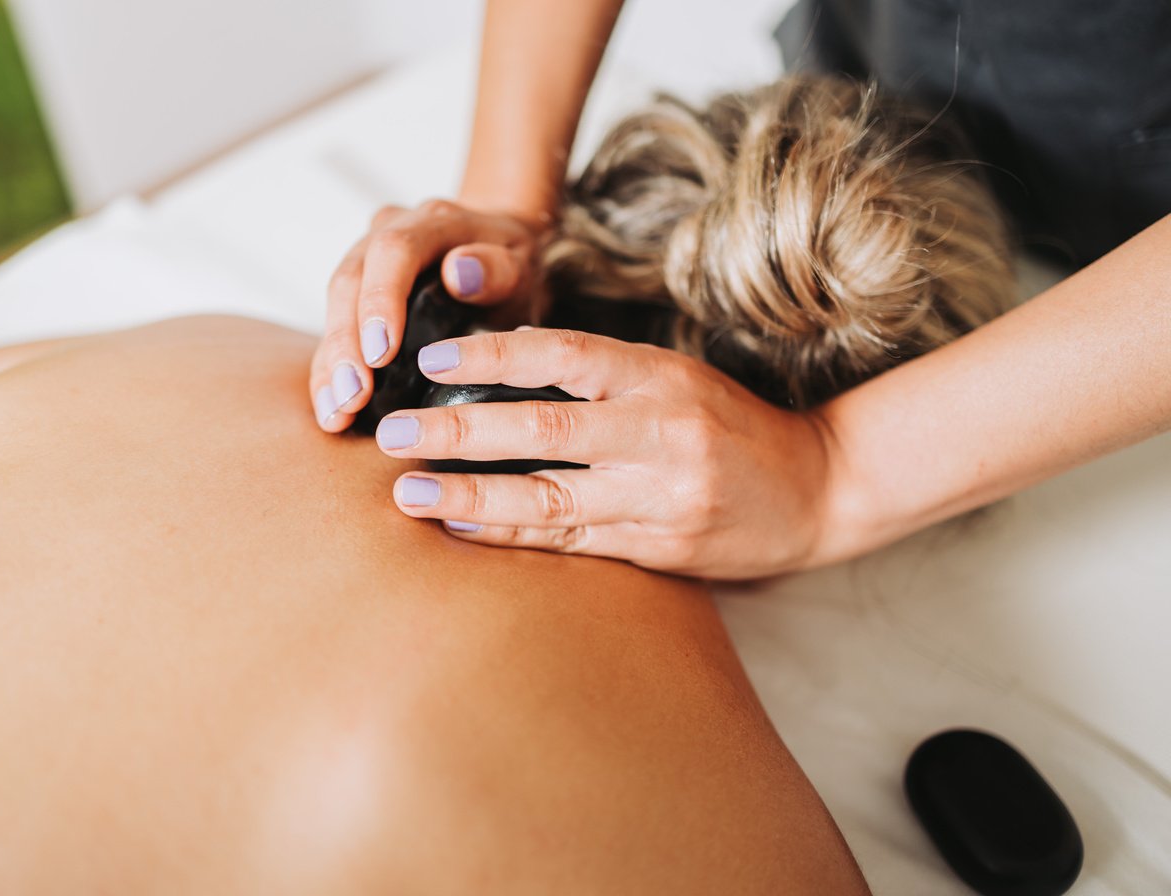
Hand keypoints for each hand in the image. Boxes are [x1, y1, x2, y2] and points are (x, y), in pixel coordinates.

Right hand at [309, 199, 546, 431]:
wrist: (501, 253)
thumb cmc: (514, 265)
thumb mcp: (521, 265)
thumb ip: (498, 269)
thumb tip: (459, 273)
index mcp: (433, 221)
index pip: (394, 251)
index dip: (381, 300)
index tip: (381, 354)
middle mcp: (389, 231)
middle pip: (351, 279)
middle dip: (347, 342)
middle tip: (352, 395)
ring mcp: (366, 257)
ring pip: (334, 304)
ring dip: (330, 361)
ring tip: (335, 411)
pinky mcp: (355, 289)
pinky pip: (334, 327)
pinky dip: (329, 370)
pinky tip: (330, 410)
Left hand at [371, 328, 836, 579]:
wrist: (820, 490)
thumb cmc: (734, 426)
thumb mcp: (677, 378)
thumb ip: (604, 377)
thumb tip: (505, 367)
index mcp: (662, 377)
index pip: (563, 355)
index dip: (491, 354)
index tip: (429, 358)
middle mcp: (661, 432)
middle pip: (542, 429)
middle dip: (458, 432)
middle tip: (391, 433)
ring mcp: (661, 496)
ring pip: (549, 497)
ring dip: (470, 496)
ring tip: (408, 494)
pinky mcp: (661, 547)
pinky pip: (573, 540)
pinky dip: (513, 535)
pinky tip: (463, 530)